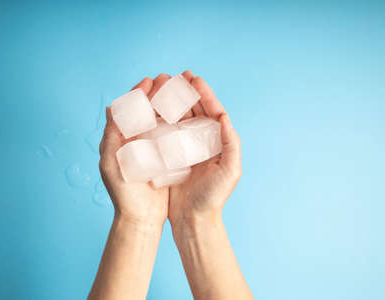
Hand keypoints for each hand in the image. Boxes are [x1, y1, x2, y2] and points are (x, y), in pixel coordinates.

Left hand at [99, 75, 171, 225]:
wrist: (140, 218)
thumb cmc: (122, 193)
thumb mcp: (110, 162)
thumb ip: (110, 135)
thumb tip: (110, 107)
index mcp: (124, 138)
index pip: (131, 109)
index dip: (140, 93)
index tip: (149, 81)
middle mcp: (140, 141)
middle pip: (150, 110)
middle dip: (159, 93)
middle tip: (169, 79)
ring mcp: (156, 149)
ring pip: (165, 120)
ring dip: (172, 104)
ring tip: (182, 90)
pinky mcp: (170, 158)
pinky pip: (176, 136)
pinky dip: (182, 123)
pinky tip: (190, 114)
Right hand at [168, 71, 241, 227]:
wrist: (193, 219)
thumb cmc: (214, 197)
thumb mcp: (230, 171)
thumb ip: (232, 144)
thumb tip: (225, 117)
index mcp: (218, 142)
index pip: (213, 112)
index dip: (205, 94)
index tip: (195, 79)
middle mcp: (202, 142)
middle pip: (195, 111)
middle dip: (187, 92)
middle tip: (177, 76)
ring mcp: (185, 148)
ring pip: (179, 119)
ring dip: (172, 102)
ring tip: (163, 87)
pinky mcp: (170, 156)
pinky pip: (165, 133)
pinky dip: (160, 120)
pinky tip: (152, 109)